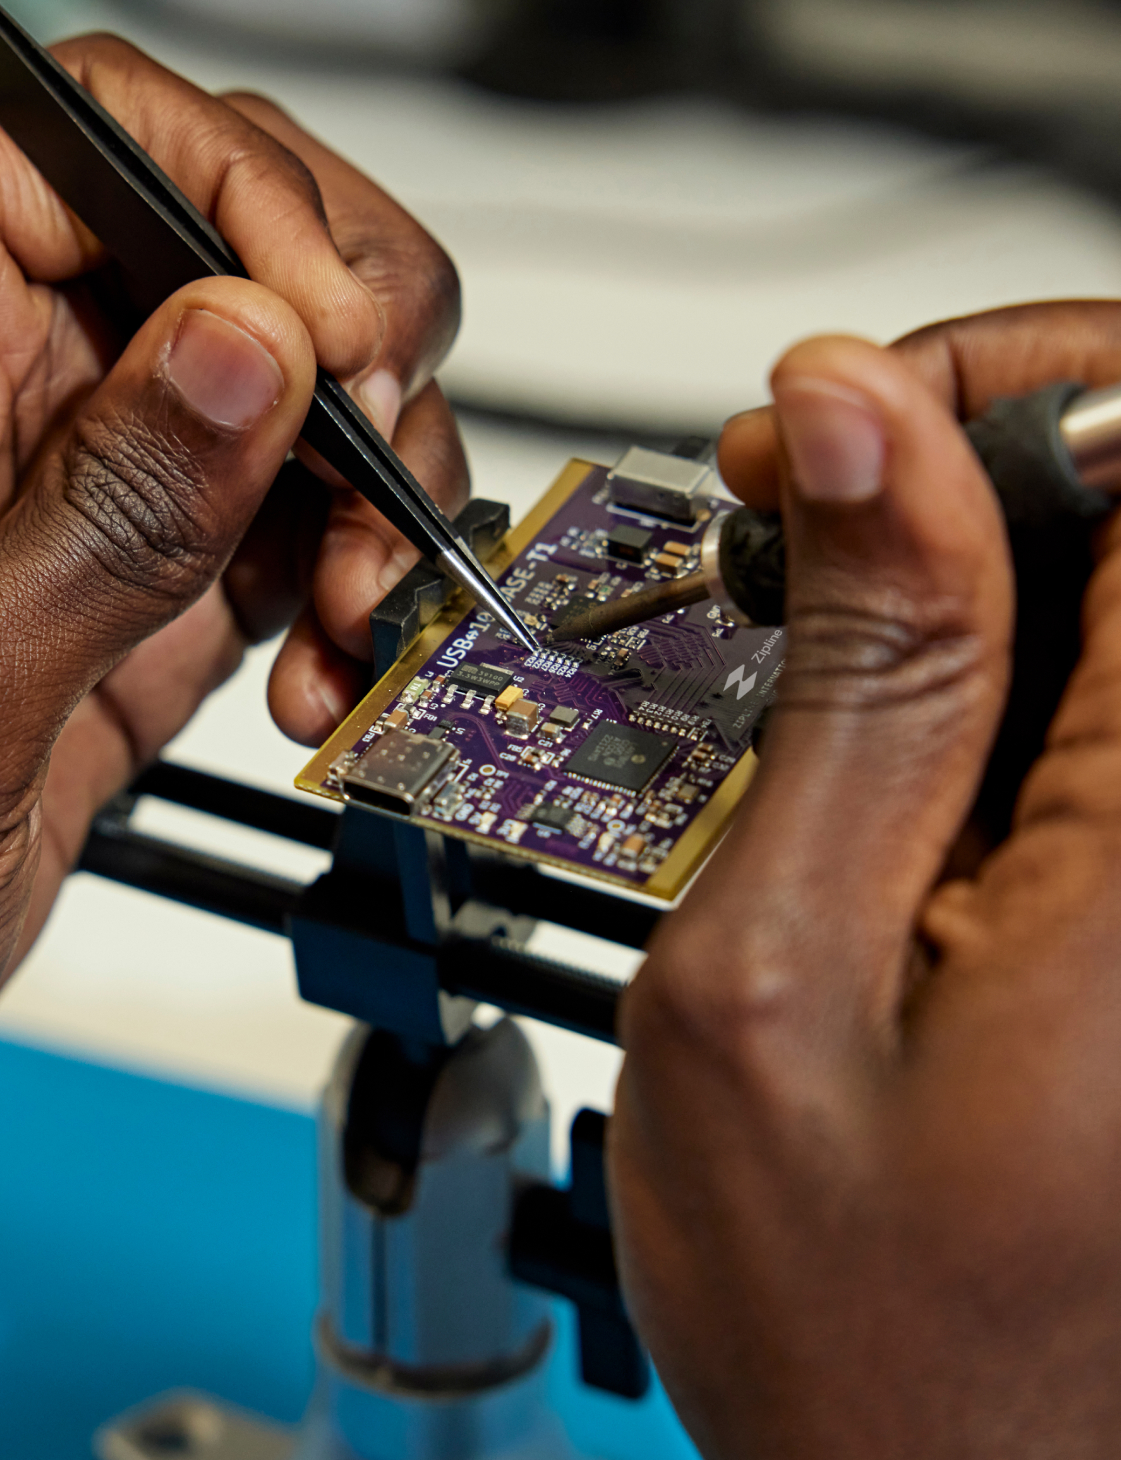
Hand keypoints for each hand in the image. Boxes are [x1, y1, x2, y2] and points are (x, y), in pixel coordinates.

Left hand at [0, 34, 465, 1048]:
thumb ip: (104, 515)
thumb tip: (247, 351)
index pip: (97, 144)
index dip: (246, 199)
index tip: (336, 335)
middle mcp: (22, 397)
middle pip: (242, 255)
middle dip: (359, 357)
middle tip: (382, 465)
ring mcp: (110, 497)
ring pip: (309, 402)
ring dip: (381, 503)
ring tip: (361, 614)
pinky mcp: (172, 595)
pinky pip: (310, 538)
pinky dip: (366, 596)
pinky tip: (339, 666)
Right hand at [610, 301, 1120, 1458]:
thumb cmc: (864, 1324)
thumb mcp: (769, 975)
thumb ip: (847, 678)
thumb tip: (853, 422)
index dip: (998, 382)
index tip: (840, 428)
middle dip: (959, 474)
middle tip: (795, 531)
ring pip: (1118, 605)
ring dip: (963, 583)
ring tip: (817, 662)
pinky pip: (1109, 716)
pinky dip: (994, 680)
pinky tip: (891, 750)